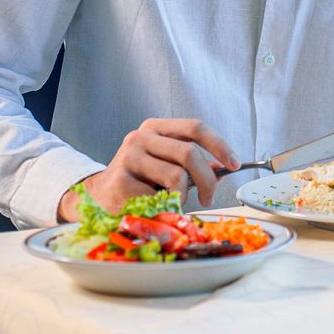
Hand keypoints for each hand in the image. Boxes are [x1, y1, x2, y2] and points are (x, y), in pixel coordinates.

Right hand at [56, 118, 238, 221]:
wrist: (98, 196)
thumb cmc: (139, 179)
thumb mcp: (164, 163)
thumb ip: (190, 162)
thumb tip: (222, 168)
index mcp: (155, 127)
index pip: (195, 127)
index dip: (219, 145)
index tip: (235, 164)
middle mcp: (140, 137)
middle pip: (189, 154)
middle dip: (207, 180)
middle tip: (210, 198)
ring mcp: (128, 157)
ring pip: (176, 177)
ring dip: (183, 196)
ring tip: (175, 201)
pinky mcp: (120, 181)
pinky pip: (158, 197)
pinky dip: (164, 206)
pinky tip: (153, 206)